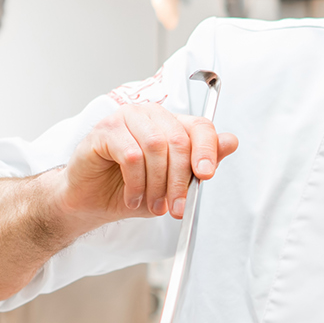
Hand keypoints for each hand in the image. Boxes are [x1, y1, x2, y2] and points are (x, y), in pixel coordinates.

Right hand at [59, 103, 238, 224]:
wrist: (92, 201)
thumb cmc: (131, 189)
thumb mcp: (172, 184)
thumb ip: (199, 164)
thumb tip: (231, 141)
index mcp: (171, 124)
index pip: (200, 127)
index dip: (207, 150)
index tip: (206, 175)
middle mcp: (150, 115)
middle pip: (178, 140)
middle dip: (180, 180)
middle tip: (176, 207)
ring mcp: (126, 118)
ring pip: (155, 147)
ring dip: (156, 184)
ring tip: (151, 204)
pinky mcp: (104, 130)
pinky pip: (130, 155)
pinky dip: (136, 182)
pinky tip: (133, 196)